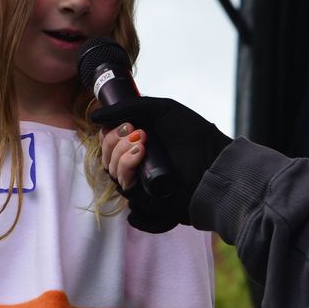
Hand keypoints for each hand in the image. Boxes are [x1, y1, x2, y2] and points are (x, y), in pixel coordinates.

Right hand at [92, 96, 230, 232]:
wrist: (215, 163)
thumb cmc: (194, 136)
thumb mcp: (162, 110)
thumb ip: (128, 107)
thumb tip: (93, 115)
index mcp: (139, 143)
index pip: (107, 141)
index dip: (108, 132)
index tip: (124, 123)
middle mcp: (137, 163)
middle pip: (106, 157)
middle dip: (114, 141)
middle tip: (135, 130)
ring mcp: (141, 182)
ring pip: (112, 171)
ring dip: (121, 153)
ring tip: (143, 141)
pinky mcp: (146, 200)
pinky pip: (125, 187)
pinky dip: (127, 168)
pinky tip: (140, 154)